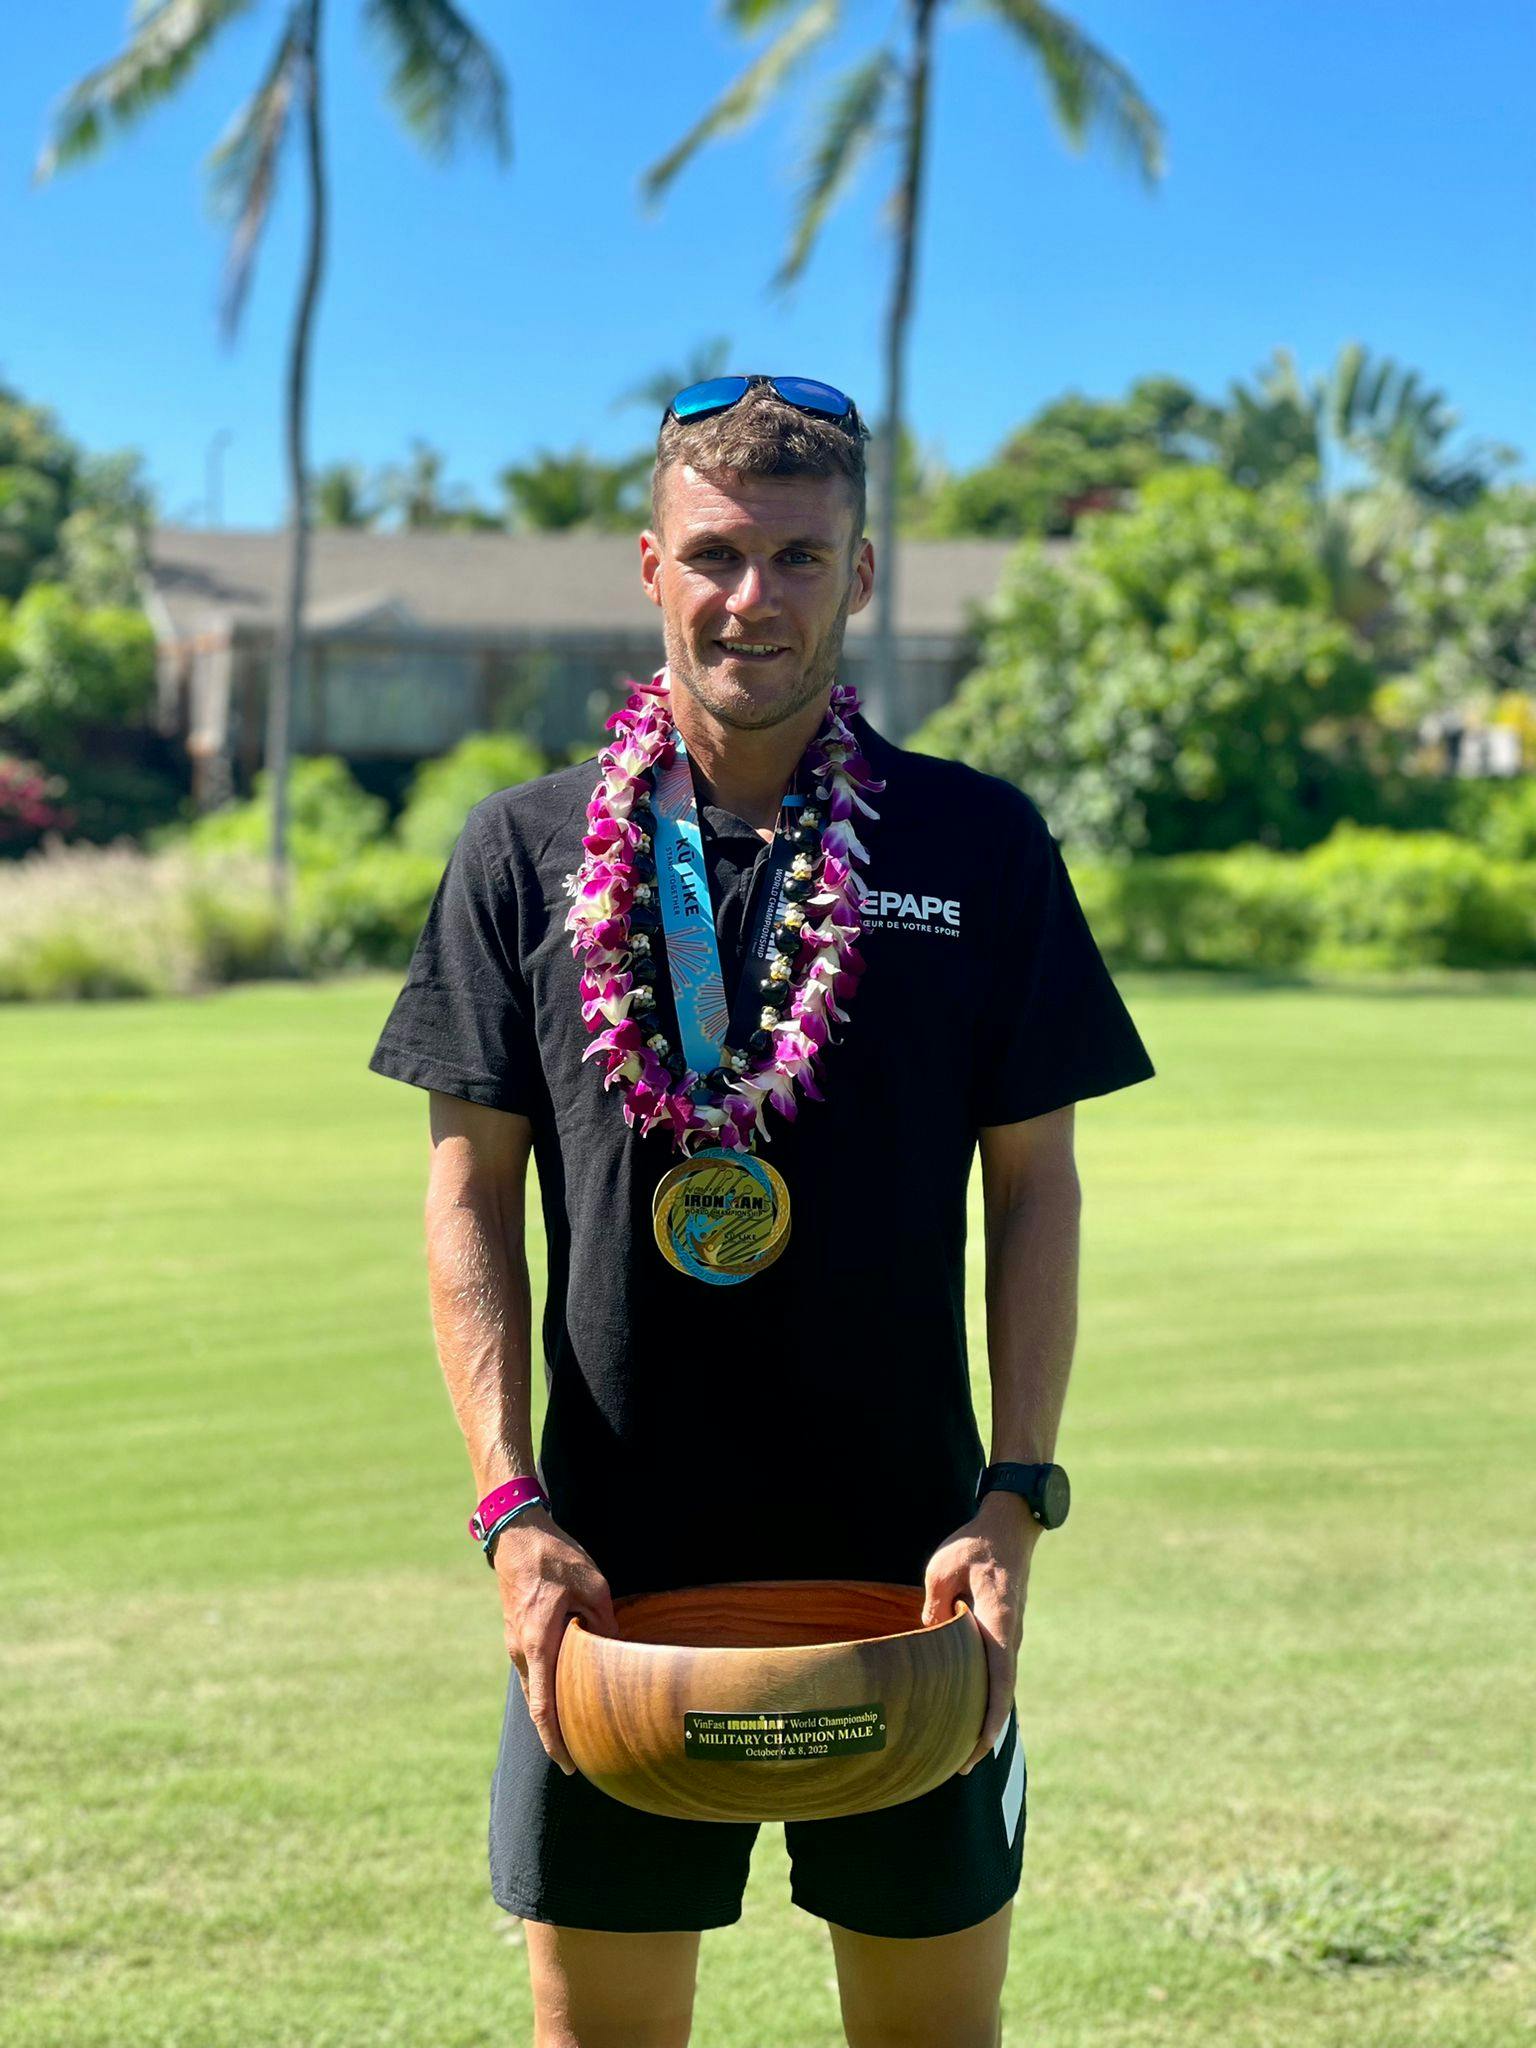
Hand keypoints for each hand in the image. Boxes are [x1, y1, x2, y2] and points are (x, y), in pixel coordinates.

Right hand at [494, 1507, 617, 1775]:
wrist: (516, 1534)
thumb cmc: (555, 1556)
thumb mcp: (592, 1583)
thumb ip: (604, 1621)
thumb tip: (617, 1651)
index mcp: (538, 1641)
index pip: (542, 1704)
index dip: (555, 1739)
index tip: (567, 1765)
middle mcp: (520, 1650)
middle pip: (537, 1703)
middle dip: (556, 1732)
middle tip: (584, 1757)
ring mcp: (514, 1643)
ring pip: (533, 1688)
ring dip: (551, 1710)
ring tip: (578, 1730)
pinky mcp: (515, 1634)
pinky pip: (530, 1671)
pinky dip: (545, 1689)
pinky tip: (564, 1693)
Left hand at [921, 1489, 1038, 1773]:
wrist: (1010, 1528)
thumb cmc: (975, 1544)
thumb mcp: (944, 1565)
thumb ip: (934, 1601)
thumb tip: (928, 1635)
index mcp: (999, 1620)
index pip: (999, 1676)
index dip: (990, 1714)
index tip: (981, 1745)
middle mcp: (1011, 1635)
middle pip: (1002, 1693)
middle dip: (985, 1732)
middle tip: (962, 1768)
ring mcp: (1010, 1637)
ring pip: (1000, 1687)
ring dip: (986, 1720)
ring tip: (963, 1756)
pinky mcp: (1003, 1634)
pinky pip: (996, 1674)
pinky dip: (986, 1699)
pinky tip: (968, 1716)